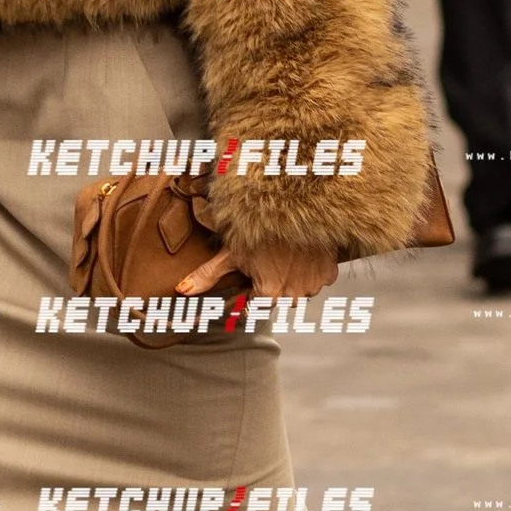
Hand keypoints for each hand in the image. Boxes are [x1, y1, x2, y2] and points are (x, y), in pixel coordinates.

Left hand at [181, 236, 339, 302]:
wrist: (299, 205)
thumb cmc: (262, 228)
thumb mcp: (232, 251)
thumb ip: (208, 275)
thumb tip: (182, 290)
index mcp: (268, 294)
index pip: (254, 306)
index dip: (249, 291)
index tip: (250, 275)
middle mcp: (293, 296)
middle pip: (276, 298)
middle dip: (270, 284)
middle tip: (266, 259)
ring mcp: (313, 286)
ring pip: (297, 290)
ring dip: (291, 278)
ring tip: (283, 254)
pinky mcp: (329, 275)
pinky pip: (317, 279)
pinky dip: (310, 269)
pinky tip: (301, 253)